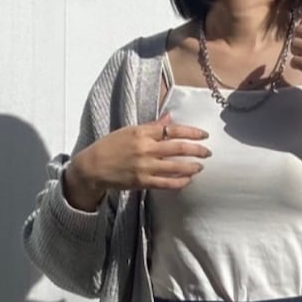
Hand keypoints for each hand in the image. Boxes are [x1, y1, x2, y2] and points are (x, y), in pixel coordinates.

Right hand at [66, 113, 210, 206]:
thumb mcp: (130, 130)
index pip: (172, 130)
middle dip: (196, 150)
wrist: (94, 166)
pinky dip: (179, 182)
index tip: (204, 135)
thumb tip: (170, 118)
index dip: (191, 132)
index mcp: (143, 132)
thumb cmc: (111, 146)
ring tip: (200, 167)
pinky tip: (187, 181)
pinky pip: (166, 183)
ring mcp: (145, 166)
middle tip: (208, 152)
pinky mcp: (142, 182)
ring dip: (191, 167)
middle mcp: (145, 148)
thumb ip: (152, 126)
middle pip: (177, 148)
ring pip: (175, 167)